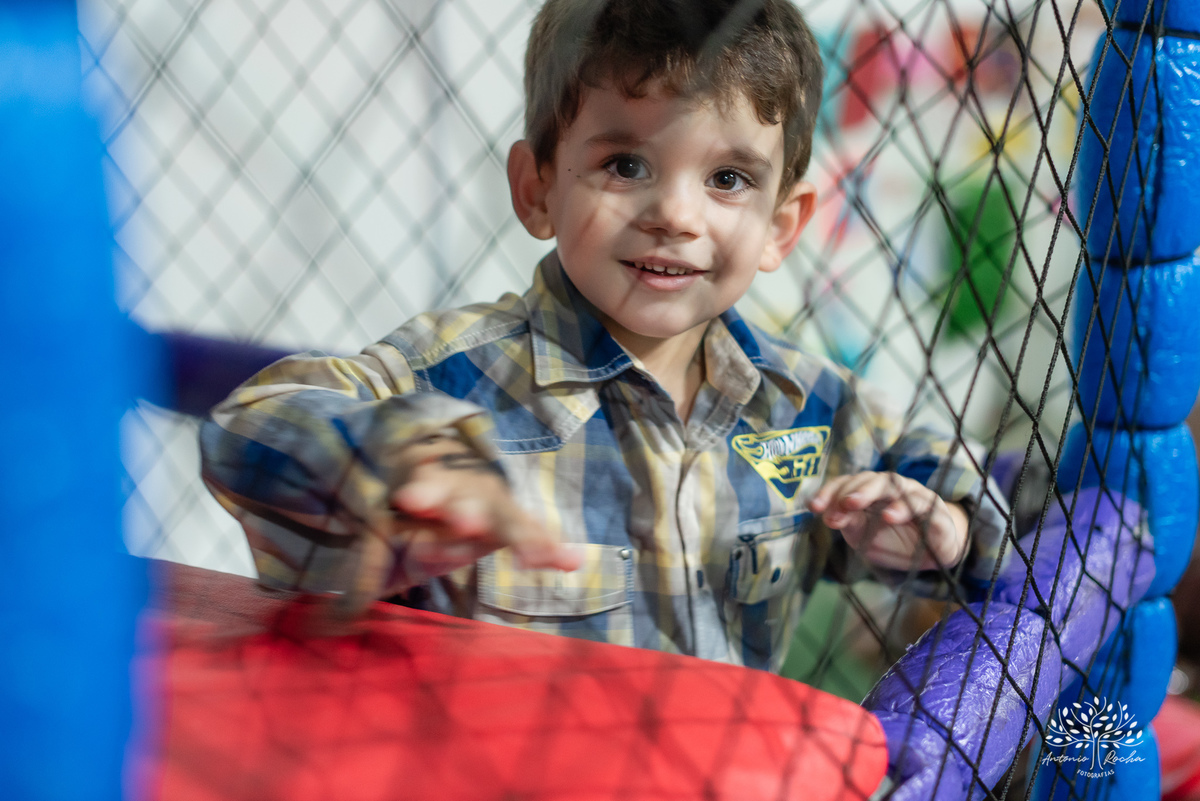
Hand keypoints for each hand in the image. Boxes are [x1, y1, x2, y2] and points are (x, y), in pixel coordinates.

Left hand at [340, 436, 580, 615]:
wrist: (435, 466)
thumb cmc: (400, 514)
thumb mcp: (373, 536)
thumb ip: (356, 582)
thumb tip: (318, 631)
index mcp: (419, 488)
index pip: (422, 490)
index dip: (419, 495)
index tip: (409, 500)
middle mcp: (457, 491)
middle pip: (463, 497)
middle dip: (462, 508)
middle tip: (463, 519)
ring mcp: (489, 504)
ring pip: (502, 516)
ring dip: (517, 535)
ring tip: (532, 557)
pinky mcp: (511, 520)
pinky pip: (533, 533)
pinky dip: (549, 548)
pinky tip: (571, 563)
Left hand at [808, 472, 967, 571]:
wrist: (935, 553)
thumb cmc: (895, 540)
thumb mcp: (866, 536)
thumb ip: (851, 523)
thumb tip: (829, 516)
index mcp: (870, 491)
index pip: (847, 484)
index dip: (829, 492)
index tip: (814, 507)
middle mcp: (891, 487)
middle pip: (869, 479)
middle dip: (849, 490)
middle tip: (835, 503)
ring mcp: (914, 495)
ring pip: (893, 485)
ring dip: (870, 492)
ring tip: (853, 504)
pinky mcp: (934, 510)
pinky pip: (919, 504)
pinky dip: (903, 507)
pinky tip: (889, 516)